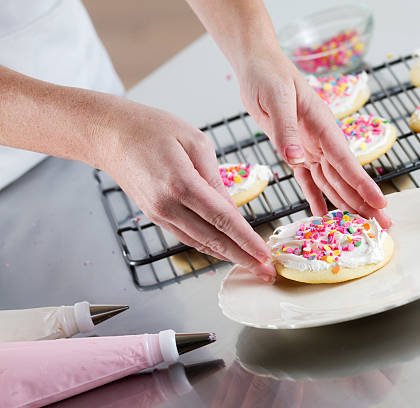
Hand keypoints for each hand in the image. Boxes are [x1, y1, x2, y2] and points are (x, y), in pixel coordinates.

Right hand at [98, 99, 275, 280]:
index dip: (247, 241)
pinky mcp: (155, 216)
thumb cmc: (151, 129)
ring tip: (252, 266)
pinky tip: (224, 252)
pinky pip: (186, 237)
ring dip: (228, 257)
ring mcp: (159, 214)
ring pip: (200, 243)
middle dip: (243, 258)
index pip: (223, 219)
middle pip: (213, 239)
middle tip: (266, 272)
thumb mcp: (195, 142)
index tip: (265, 255)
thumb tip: (233, 210)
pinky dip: (208, 247)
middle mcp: (168, 205)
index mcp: (181, 183)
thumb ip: (216, 178)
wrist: (111, 135)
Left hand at [236, 50, 390, 227]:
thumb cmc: (269, 76)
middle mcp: (321, 139)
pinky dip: (316, 197)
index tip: (380, 203)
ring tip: (363, 224)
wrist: (258, 66)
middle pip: (346, 177)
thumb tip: (297, 160)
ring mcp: (310, 147)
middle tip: (385, 225)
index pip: (346, 161)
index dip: (363, 185)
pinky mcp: (295, 151)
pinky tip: (324, 214)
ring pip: (332, 181)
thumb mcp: (276, 99)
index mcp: (323, 125)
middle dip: (365, 201)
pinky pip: (308, 179)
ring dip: (348, 203)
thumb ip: (286, 130)